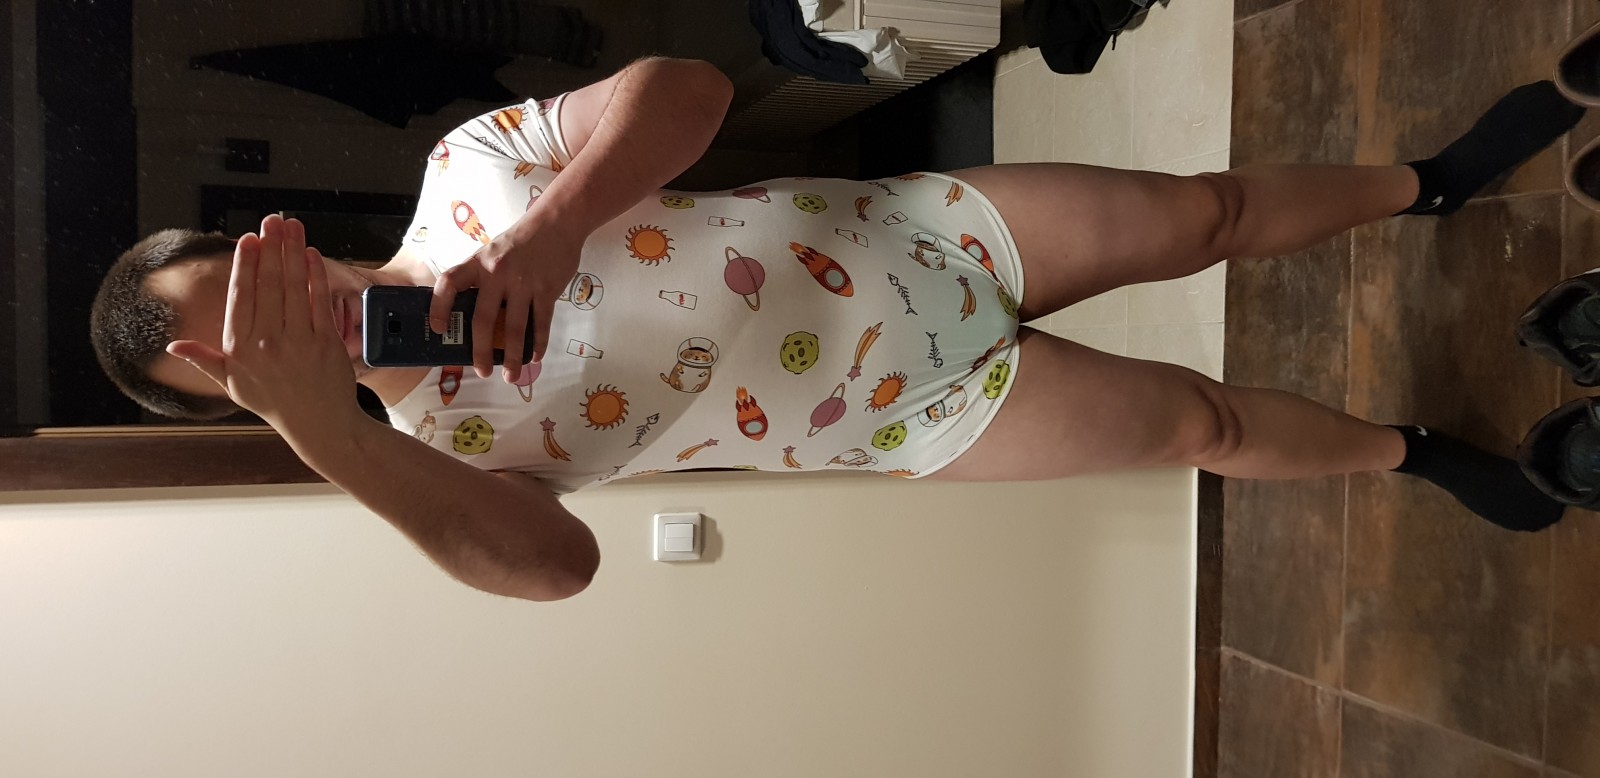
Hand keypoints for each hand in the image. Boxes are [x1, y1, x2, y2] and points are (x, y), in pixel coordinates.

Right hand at [167, 215, 359, 434]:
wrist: (319, 425)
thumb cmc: (274, 402)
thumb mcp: (233, 385)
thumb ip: (206, 360)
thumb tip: (172, 348)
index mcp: (239, 349)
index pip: (240, 297)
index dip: (244, 265)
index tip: (247, 239)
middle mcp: (266, 344)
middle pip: (268, 285)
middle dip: (270, 248)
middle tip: (272, 221)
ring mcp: (298, 342)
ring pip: (293, 287)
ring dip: (292, 252)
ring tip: (292, 226)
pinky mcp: (325, 343)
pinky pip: (318, 302)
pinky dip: (315, 275)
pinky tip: (311, 254)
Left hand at [429, 217, 582, 380]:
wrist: (556, 222)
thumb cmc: (520, 241)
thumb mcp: (492, 252)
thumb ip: (481, 278)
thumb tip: (472, 314)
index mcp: (478, 262)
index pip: (449, 283)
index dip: (439, 306)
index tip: (438, 328)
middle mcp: (497, 273)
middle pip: (483, 318)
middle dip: (481, 350)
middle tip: (481, 371)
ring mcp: (523, 282)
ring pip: (515, 327)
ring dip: (514, 356)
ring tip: (512, 376)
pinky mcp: (546, 289)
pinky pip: (541, 322)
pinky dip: (538, 343)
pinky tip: (535, 357)